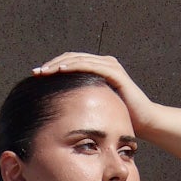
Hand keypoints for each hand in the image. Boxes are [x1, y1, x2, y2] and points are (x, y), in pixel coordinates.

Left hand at [31, 52, 156, 135]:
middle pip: (71, 58)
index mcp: (97, 69)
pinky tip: (60, 71)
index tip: (36, 77)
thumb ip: (81, 104)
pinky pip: (90, 66)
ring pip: (78, 59)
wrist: (145, 123)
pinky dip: (74, 66)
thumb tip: (58, 111)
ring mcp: (110, 66)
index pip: (70, 63)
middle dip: (51, 64)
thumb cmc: (120, 118)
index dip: (52, 67)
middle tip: (35, 72)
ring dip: (58, 64)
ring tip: (43, 71)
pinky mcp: (115, 72)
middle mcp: (104, 63)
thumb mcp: (95, 109)